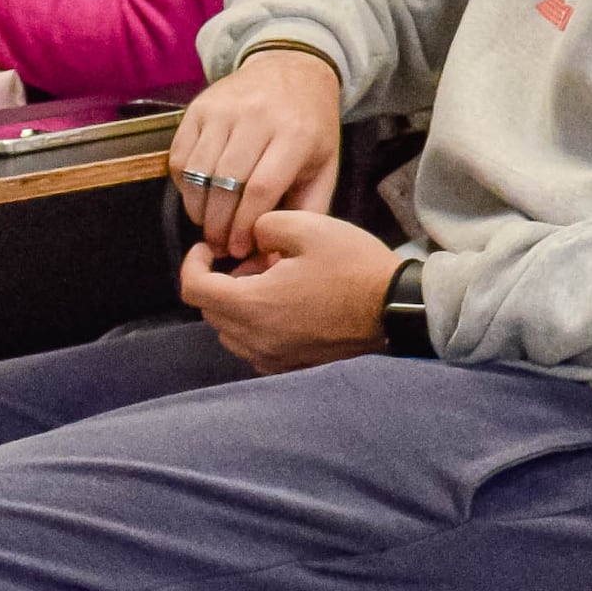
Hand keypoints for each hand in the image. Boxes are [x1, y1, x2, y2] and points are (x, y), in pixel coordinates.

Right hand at [168, 43, 345, 264]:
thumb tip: (276, 257)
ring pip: (197, 172)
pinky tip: (199, 197)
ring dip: (198, 208)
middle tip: (220, 246)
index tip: (239, 249)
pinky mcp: (198, 108)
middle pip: (225, 184)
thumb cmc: (311, 127)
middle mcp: (257, 118)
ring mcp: (223, 110)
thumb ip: (306, 211)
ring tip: (209, 226)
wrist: (292, 69)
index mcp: (295, 135)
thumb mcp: (323, 166)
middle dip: (218, 225)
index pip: (260, 190)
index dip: (244, 226)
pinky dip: (183, 184)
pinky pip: (179, 155)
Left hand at [179, 204, 395, 374]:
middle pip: (210, 311)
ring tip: (270, 284)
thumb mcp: (310, 226)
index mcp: (250, 304)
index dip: (193, 262)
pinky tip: (285, 308)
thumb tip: (253, 237)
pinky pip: (254, 347)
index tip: (210, 248)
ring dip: (237, 306)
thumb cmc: (354, 267)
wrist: (398, 310)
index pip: (193, 288)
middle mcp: (253, 338)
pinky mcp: (291, 366)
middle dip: (220, 282)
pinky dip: (256, 327)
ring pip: (229, 332)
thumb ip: (265, 224)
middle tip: (252, 261)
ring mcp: (272, 357)